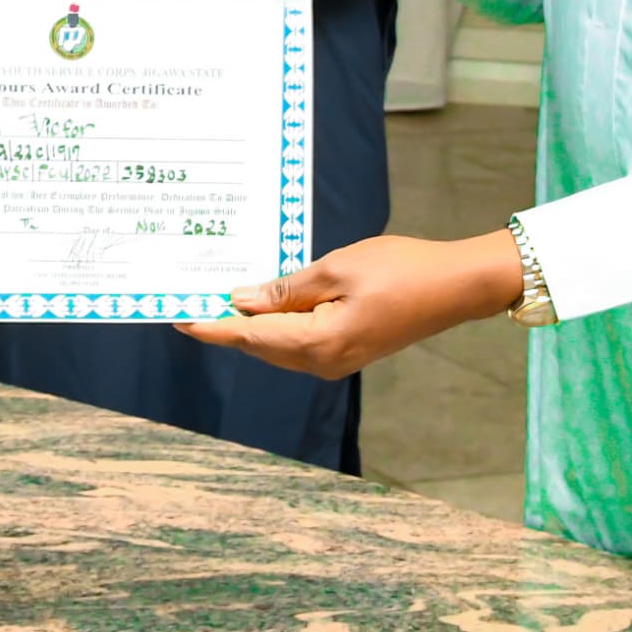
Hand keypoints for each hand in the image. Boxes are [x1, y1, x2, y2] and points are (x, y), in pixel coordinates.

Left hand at [177, 231, 523, 379]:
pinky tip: (263, 303)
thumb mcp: (335, 269)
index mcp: (317, 343)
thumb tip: (242, 301)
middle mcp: (322, 362)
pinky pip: (298, 342)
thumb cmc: (399, 269)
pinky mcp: (348, 351)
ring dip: (249, 325)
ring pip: (278, 346)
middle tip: (189, 299)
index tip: (177, 317)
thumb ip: (286, 289)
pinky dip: (276, 325)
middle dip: (225, 325)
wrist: (455, 287)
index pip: (249, 336)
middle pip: (259, 346)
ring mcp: (336, 361)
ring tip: (217, 298)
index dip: (211, 327)